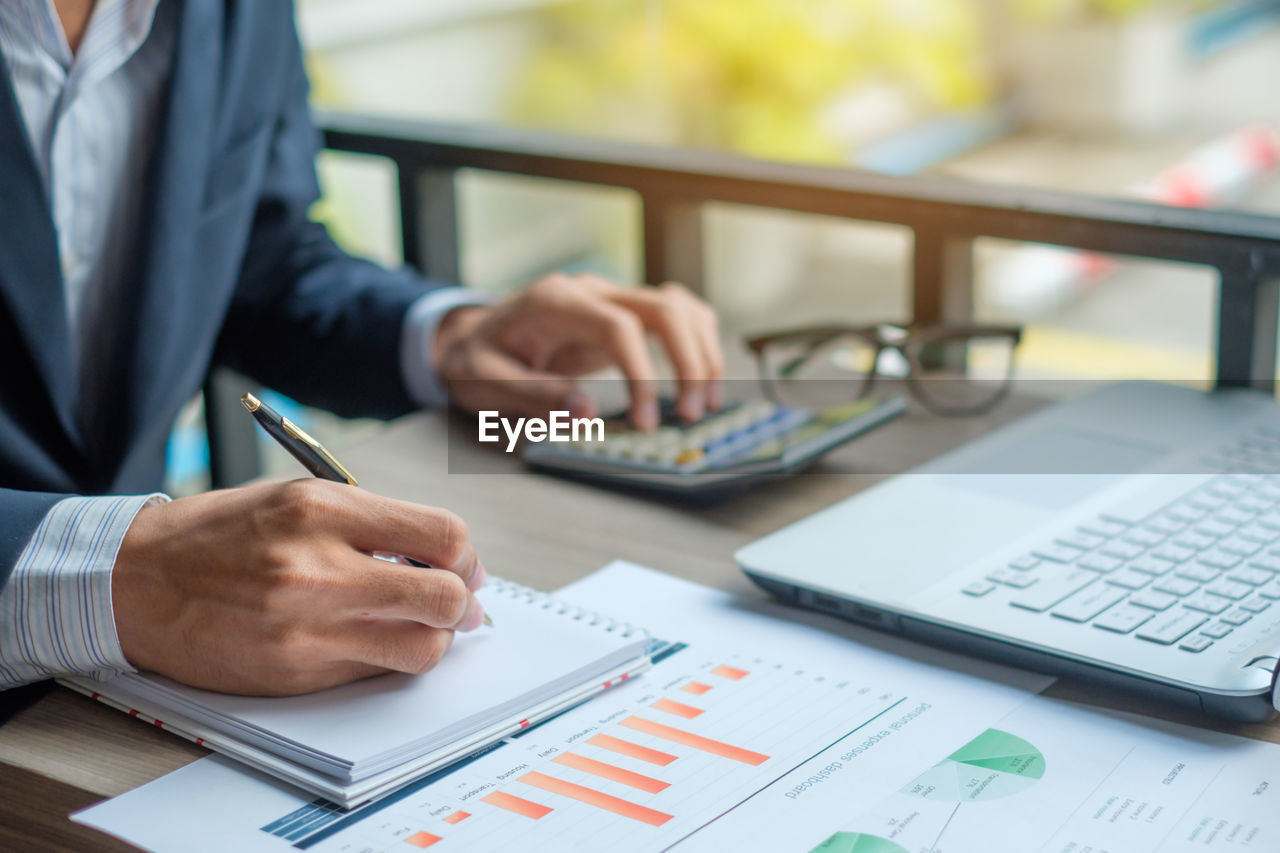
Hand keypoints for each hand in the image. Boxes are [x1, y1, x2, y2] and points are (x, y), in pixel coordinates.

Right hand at [113, 479, 485, 695]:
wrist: (136, 580)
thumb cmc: (221, 535)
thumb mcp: (299, 499)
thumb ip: (373, 523)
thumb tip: (447, 558)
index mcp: (324, 509)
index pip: (443, 535)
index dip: (468, 556)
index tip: (466, 565)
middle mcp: (319, 568)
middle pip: (445, 597)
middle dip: (465, 604)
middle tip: (462, 604)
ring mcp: (307, 626)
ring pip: (422, 648)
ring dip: (434, 640)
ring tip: (421, 627)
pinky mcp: (295, 671)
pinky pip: (374, 672)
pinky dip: (388, 659)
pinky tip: (371, 641)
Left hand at [435, 275, 724, 429]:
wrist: (472, 337)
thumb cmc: (476, 360)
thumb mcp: (485, 382)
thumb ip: (533, 394)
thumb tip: (586, 412)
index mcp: (556, 302)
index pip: (618, 327)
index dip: (641, 375)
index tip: (646, 421)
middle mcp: (591, 290)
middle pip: (663, 308)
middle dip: (688, 361)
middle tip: (691, 413)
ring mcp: (611, 297)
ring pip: (678, 306)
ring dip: (701, 352)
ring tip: (705, 402)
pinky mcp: (623, 313)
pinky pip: (675, 315)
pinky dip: (696, 343)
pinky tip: (701, 378)